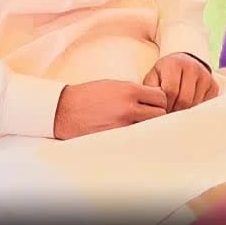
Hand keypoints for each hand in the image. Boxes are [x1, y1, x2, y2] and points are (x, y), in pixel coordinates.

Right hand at [54, 79, 168, 139]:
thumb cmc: (88, 96)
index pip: (160, 97)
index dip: (159, 101)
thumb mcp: (112, 86)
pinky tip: (131, 135)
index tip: (154, 104)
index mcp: (129, 90)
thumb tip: (151, 100)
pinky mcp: (116, 138)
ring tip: (140, 127)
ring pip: (150, 128)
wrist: (65, 110)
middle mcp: (129, 107)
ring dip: (148, 127)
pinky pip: (135, 139)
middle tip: (149, 117)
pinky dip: (136, 137)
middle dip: (157, 115)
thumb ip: (133, 92)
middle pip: (160, 113)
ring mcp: (123, 124)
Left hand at [145, 53, 218, 112]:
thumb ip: (150, 91)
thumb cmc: (164, 74)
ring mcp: (205, 75)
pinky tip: (188, 106)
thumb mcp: (153, 78)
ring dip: (185, 111)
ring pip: (195, 104)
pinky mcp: (213, 85)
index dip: (165, 105)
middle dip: (175, 110)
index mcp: (174, 64)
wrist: (182, 63)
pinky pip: (205, 105)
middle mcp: (192, 67)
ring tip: (177, 109)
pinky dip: (196, 109)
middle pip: (184, 99)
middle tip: (169, 113)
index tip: (161, 109)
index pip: (171, 91)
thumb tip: (151, 108)